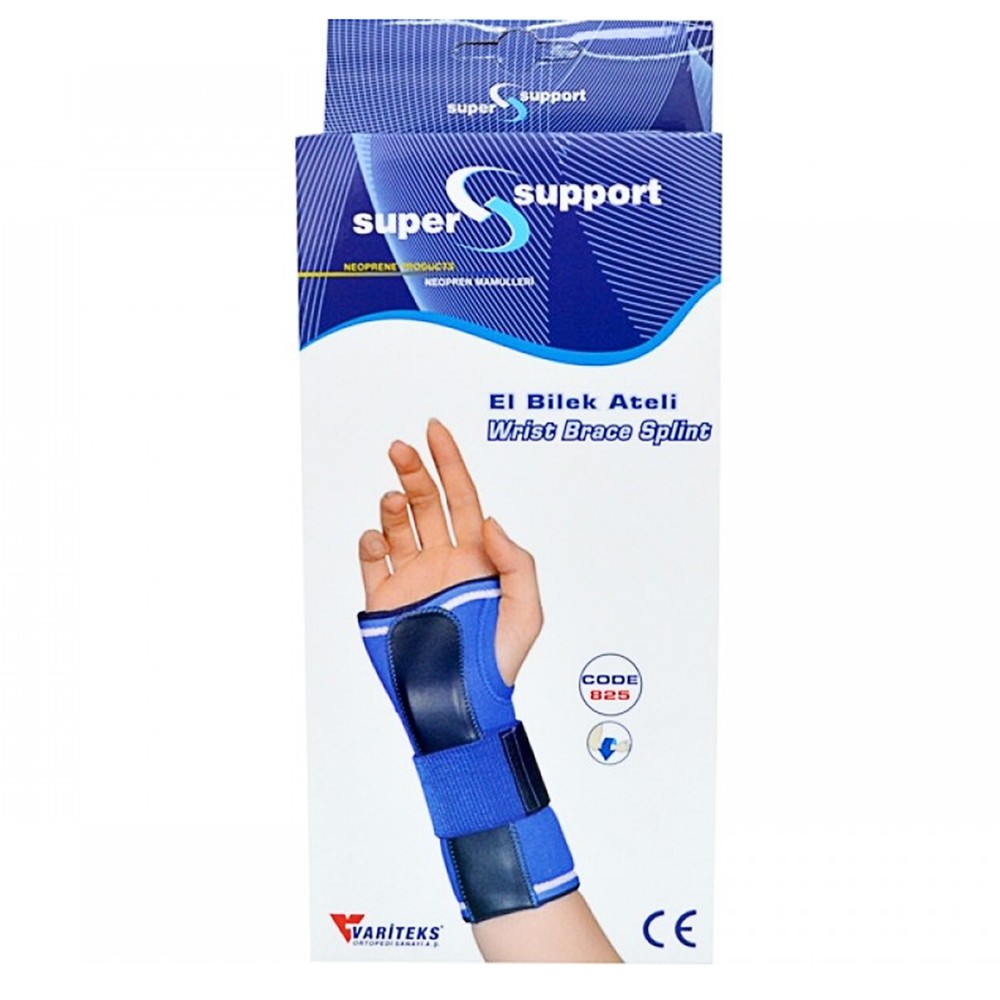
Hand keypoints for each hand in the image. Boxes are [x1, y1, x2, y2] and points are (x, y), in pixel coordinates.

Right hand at [357, 419, 541, 684]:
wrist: (462, 705)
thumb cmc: (500, 661)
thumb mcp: (527, 610)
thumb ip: (516, 562)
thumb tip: (488, 520)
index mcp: (476, 556)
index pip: (462, 497)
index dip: (450, 462)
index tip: (435, 430)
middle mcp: (442, 560)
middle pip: (426, 502)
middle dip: (414, 471)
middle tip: (401, 448)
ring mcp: (411, 578)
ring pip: (397, 525)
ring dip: (393, 503)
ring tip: (393, 499)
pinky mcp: (385, 600)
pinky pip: (372, 560)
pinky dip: (369, 541)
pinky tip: (376, 537)